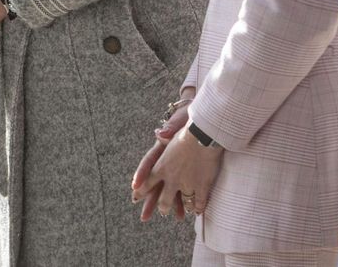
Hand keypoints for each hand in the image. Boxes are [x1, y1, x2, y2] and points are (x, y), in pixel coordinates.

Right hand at [130, 94, 192, 221]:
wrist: (202, 119)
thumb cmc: (188, 118)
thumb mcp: (180, 120)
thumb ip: (170, 127)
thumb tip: (160, 133)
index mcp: (162, 147)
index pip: (149, 161)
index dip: (141, 174)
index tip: (135, 186)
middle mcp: (165, 160)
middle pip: (155, 181)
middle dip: (150, 198)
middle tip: (144, 215)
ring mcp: (174, 167)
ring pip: (168, 188)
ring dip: (169, 204)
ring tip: (170, 218)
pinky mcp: (186, 171)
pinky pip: (183, 188)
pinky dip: (183, 200)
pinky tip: (185, 213)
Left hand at [146, 123, 222, 218]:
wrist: (208, 134)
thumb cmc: (193, 128)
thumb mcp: (177, 127)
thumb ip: (168, 132)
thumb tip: (158, 133)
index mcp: (162, 164)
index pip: (149, 180)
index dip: (143, 190)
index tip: (136, 197)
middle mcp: (172, 177)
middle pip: (164, 198)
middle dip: (163, 206)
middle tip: (162, 212)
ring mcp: (187, 183)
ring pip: (182, 201)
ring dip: (181, 208)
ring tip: (180, 216)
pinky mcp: (201, 185)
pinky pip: (199, 201)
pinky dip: (198, 207)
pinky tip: (198, 212)